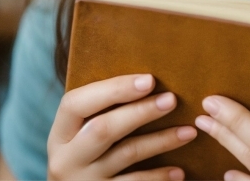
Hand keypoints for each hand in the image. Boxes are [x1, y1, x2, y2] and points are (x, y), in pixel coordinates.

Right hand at [47, 73, 196, 179]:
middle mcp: (66, 159)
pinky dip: (158, 177)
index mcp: (61, 133)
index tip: (149, 79)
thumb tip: (147, 79)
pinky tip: (179, 170)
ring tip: (189, 131)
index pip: (76, 103)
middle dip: (140, 112)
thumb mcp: (80, 131)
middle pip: (103, 129)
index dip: (114, 89)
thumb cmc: (85, 150)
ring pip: (126, 155)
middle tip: (172, 99)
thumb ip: (101, 109)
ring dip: (161, 141)